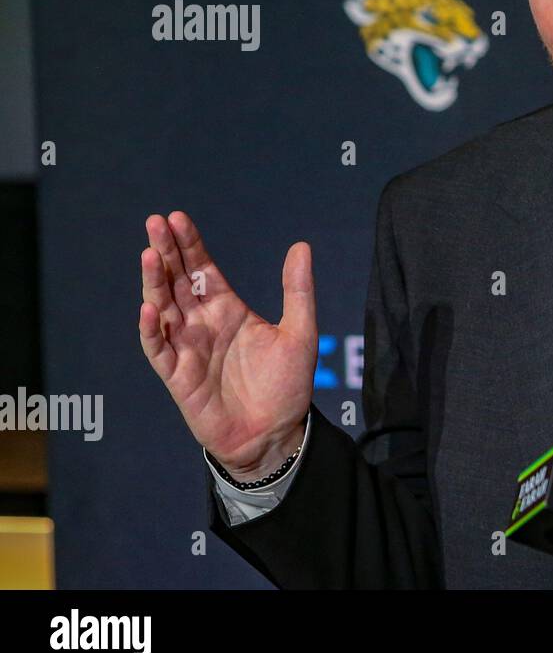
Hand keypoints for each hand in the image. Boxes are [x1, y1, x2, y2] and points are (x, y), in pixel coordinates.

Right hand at [138, 211, 315, 481]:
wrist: (277, 435)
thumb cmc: (287, 386)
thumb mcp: (300, 333)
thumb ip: (297, 291)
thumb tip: (301, 246)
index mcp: (228, 310)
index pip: (202, 269)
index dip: (189, 245)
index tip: (177, 217)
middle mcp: (203, 324)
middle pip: (177, 281)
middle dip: (165, 252)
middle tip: (155, 222)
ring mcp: (187, 348)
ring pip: (163, 308)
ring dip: (154, 283)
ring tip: (150, 255)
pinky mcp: (178, 376)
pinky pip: (159, 349)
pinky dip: (152, 329)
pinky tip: (150, 308)